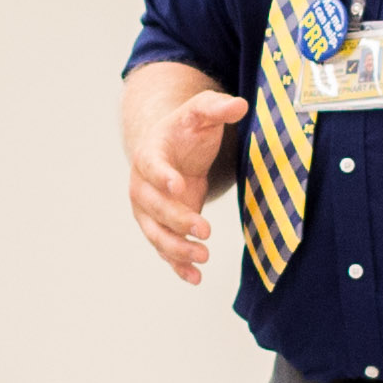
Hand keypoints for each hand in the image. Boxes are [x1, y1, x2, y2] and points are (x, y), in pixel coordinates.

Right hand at [125, 79, 246, 284]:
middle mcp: (142, 185)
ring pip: (156, 234)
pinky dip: (177, 265)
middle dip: (177, 220)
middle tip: (205, 230)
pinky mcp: (160, 227)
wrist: (169, 148)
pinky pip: (164, 249)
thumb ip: (217, 107)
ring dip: (176, 248)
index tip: (179, 186)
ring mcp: (148, 210)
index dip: (163, 177)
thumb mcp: (200, 112)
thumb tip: (240, 104)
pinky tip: (195, 277)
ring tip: (204, 255)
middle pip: (154, 207)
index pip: (152, 167)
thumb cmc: (186, 131)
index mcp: (150, 154)